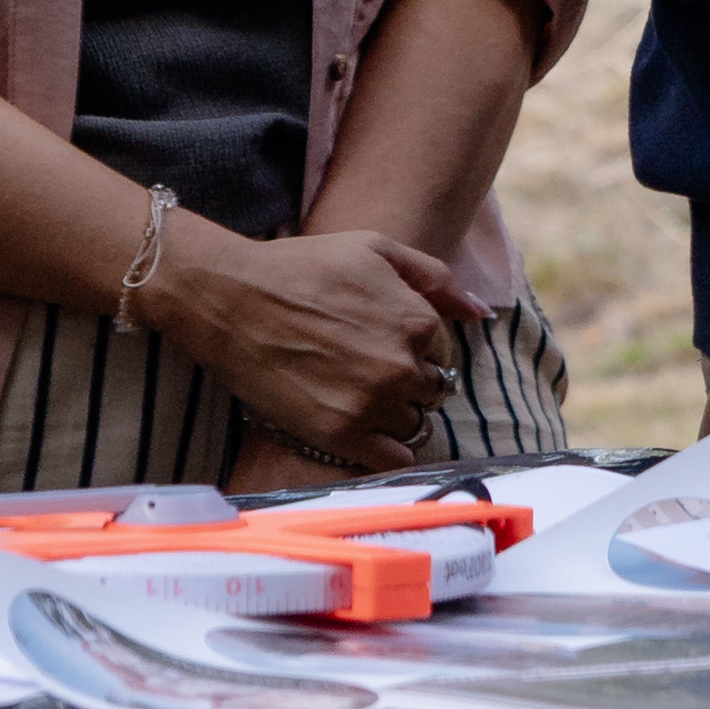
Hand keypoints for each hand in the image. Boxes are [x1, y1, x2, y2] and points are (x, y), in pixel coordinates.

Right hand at [145, 225, 486, 478]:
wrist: (231, 298)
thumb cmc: (303, 267)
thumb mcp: (378, 250)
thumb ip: (437, 280)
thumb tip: (478, 313)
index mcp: (418, 322)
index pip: (443, 352)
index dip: (418, 349)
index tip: (386, 345)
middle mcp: (402, 367)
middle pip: (432, 390)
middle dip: (411, 383)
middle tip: (370, 372)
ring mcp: (371, 404)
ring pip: (412, 423)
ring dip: (395, 415)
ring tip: (358, 397)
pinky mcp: (339, 434)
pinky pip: (390, 458)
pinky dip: (387, 451)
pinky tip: (366, 435)